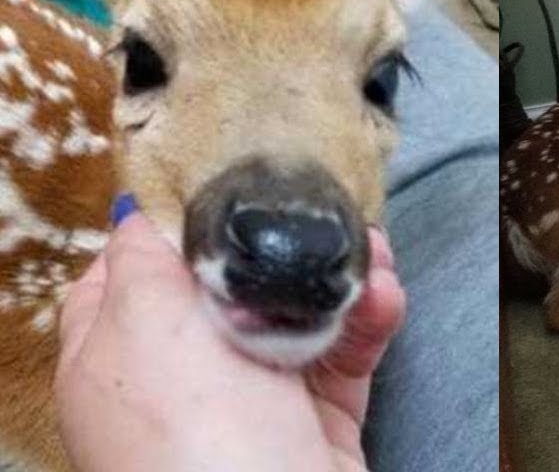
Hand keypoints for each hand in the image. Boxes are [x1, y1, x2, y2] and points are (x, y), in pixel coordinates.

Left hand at [55, 209, 405, 471]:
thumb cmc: (191, 429)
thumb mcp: (141, 319)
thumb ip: (143, 256)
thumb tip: (145, 212)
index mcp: (118, 352)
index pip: (132, 272)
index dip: (174, 224)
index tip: (222, 184)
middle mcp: (181, 376)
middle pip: (230, 285)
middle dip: (279, 243)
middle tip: (321, 209)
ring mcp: (252, 397)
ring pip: (299, 312)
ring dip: (340, 275)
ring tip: (374, 251)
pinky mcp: (315, 417)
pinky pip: (346, 351)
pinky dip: (369, 318)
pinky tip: (384, 294)